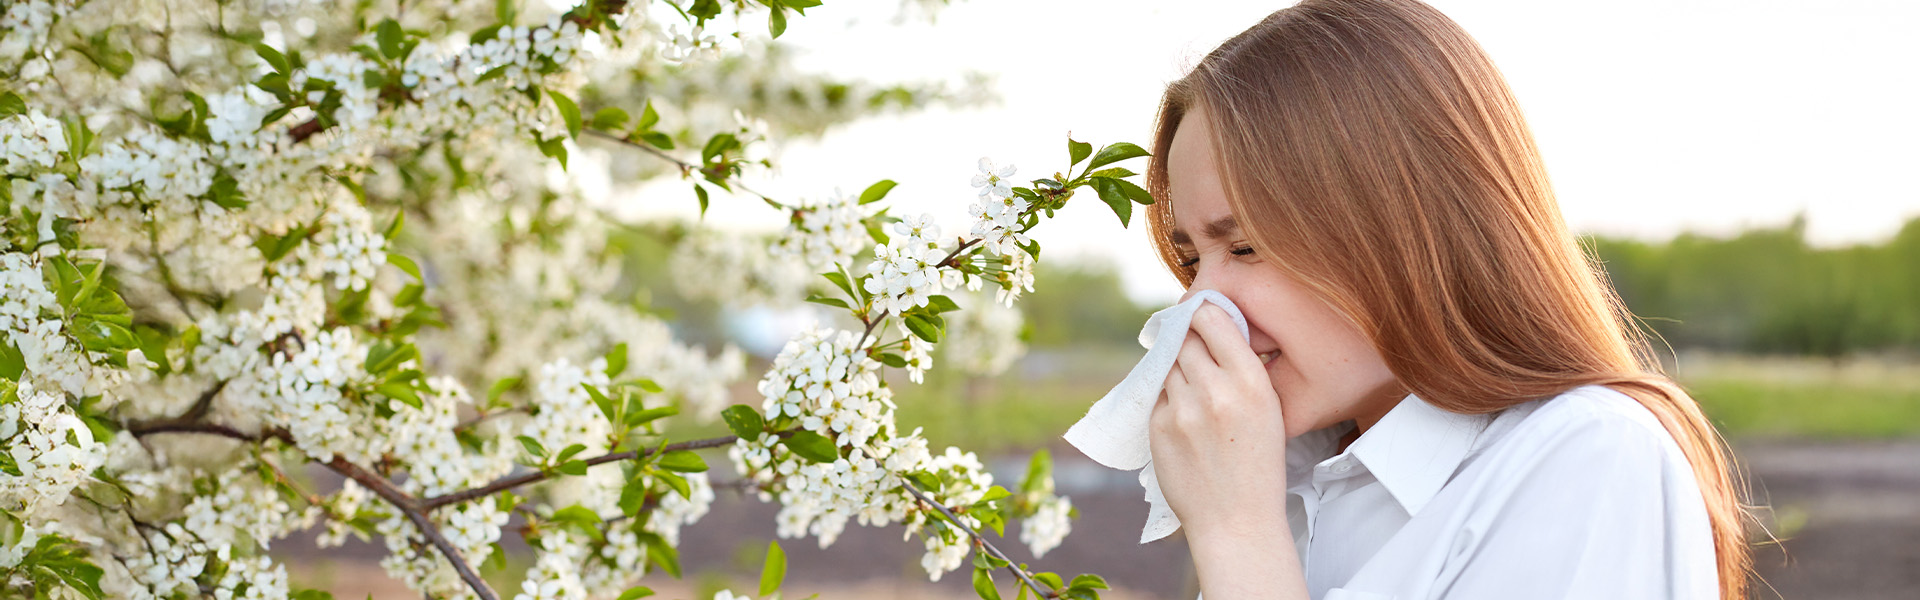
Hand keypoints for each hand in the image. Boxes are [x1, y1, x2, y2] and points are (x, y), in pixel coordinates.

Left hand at [1149, 303, 1289, 539]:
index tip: (1198, 313)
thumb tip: (1211, 330)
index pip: (1213, 320)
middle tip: (1192, 350)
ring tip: (1193, 392)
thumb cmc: (1257, 465)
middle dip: (1187, 340)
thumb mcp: (1269, 410)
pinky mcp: (1158, 426)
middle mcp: (1215, 390)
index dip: (1201, 312)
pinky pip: (1157, 395)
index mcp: (1251, 382)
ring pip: (1168, 365)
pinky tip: (1184, 418)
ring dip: (1175, 369)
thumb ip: (1242, 370)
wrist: (1236, 521)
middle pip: (1185, 339)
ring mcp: (1182, 409)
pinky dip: (1167, 398)